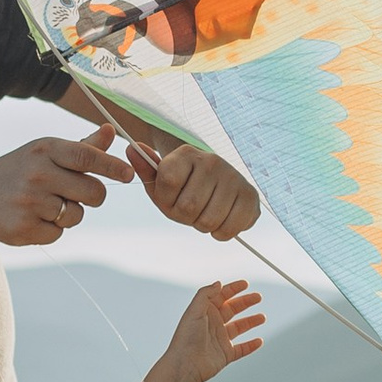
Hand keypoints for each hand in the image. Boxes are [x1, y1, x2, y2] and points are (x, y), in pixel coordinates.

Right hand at [0, 125, 132, 249]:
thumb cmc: (19, 171)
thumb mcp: (45, 152)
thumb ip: (82, 146)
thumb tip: (111, 130)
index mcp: (45, 149)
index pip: (87, 157)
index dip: (112, 166)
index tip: (129, 174)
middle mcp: (37, 173)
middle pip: (93, 193)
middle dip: (93, 197)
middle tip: (79, 194)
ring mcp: (30, 202)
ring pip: (77, 216)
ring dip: (69, 214)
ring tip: (45, 204)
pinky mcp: (24, 228)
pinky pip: (59, 233)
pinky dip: (52, 229)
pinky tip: (33, 218)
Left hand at [133, 132, 259, 239]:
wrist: (217, 183)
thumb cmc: (183, 186)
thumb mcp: (160, 182)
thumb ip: (145, 169)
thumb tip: (131, 148)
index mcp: (186, 153)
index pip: (167, 184)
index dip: (166, 201)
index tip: (172, 197)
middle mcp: (212, 160)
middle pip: (188, 208)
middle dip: (185, 217)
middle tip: (190, 209)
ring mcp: (234, 177)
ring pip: (209, 221)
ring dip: (203, 226)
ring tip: (205, 212)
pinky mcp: (251, 195)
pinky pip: (230, 229)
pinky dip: (222, 233)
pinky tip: (221, 219)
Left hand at [162, 278, 263, 381]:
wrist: (185, 366)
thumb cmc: (185, 340)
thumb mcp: (194, 311)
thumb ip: (206, 294)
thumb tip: (218, 283)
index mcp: (205, 312)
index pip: (221, 296)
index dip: (233, 289)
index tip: (245, 284)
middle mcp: (213, 324)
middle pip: (232, 309)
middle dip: (246, 302)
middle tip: (258, 297)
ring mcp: (220, 339)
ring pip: (239, 328)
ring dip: (251, 321)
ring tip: (262, 317)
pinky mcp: (225, 354)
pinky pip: (242, 349)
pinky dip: (251, 345)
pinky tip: (258, 341)